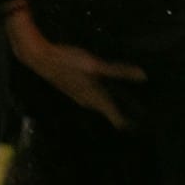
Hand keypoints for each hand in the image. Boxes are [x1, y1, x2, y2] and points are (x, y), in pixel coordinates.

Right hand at [4, 6, 144, 129]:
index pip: (114, 116)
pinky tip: (106, 87)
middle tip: (138, 115)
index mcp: (94, 98)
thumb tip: (143, 77)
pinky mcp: (74, 88)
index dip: (126, 122)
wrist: (41, 58)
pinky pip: (93, 97)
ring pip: (99, 104)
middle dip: (121, 114)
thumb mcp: (96, 66)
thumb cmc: (68, 62)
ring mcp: (79, 95)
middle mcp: (87, 101)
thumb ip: (119, 71)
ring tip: (126, 103)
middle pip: (107, 111)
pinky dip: (103, 96)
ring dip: (112, 105)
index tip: (140, 126)